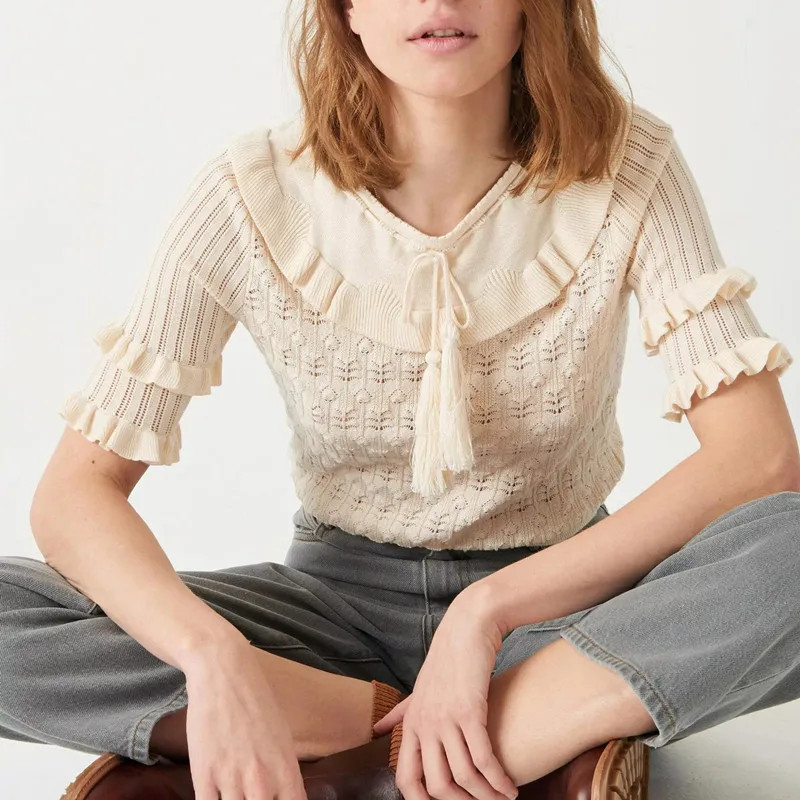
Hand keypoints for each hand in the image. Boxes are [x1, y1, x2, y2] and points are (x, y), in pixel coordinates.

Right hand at [181, 637, 307, 799]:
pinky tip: (214, 798)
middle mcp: (262, 780)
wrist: (226, 673)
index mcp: (286, 770)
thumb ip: (283, 772)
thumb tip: (284, 795)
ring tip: (233, 795)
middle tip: (249, 797)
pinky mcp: (204, 774)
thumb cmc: (256, 701)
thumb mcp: (281, 736)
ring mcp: (232, 779)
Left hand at [373, 590, 517, 799]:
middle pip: (436, 786)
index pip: (406, 780)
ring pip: (464, 777)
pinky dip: (499, 780)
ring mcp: (445, 718)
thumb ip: (400, 712)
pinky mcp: (469, 711)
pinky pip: (484, 759)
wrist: (468, 626)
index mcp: (411, 724)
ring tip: (504, 798)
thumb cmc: (447, 657)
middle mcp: (424, 725)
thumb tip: (377, 730)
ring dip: (487, 796)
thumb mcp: (418, 687)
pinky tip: (511, 786)